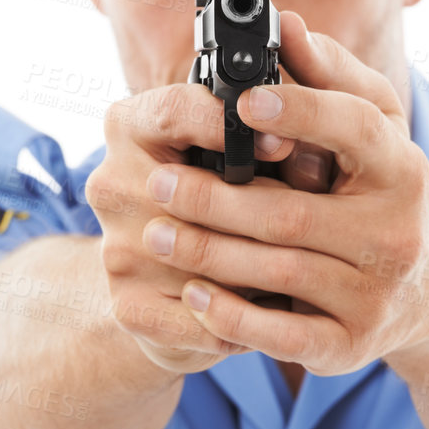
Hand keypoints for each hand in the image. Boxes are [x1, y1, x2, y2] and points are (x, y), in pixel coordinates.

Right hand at [84, 69, 333, 373]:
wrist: (177, 289)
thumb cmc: (231, 206)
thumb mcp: (248, 159)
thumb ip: (277, 147)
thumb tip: (313, 160)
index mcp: (133, 128)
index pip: (174, 111)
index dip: (230, 125)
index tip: (284, 140)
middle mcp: (113, 184)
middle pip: (189, 190)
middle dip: (259, 207)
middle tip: (315, 220)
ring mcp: (116, 249)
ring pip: (202, 259)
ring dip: (259, 266)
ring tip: (308, 268)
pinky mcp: (128, 305)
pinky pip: (199, 315)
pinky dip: (244, 317)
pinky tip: (278, 309)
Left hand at [140, 16, 428, 374]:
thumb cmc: (385, 192)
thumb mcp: (375, 128)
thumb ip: (331, 75)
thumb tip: (285, 25)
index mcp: (402, 168)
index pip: (354, 130)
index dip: (300, 113)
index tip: (242, 103)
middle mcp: (396, 234)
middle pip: (293, 214)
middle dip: (215, 200)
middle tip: (156, 184)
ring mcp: (376, 296)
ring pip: (280, 272)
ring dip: (208, 255)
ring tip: (155, 234)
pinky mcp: (352, 344)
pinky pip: (285, 335)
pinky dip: (234, 317)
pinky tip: (192, 294)